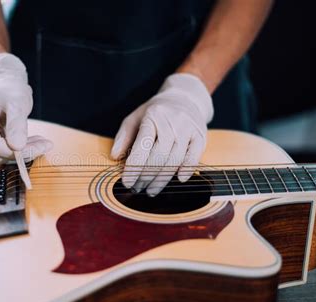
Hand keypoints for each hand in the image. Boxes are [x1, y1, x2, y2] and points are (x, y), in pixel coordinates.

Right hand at [0, 53, 51, 163]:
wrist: (4, 85)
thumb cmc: (10, 90)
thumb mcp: (18, 103)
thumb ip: (17, 125)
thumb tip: (17, 147)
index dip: (16, 151)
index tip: (40, 147)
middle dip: (21, 152)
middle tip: (45, 145)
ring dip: (21, 152)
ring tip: (41, 142)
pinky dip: (16, 149)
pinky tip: (31, 142)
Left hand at [110, 73, 212, 196]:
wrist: (185, 97)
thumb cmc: (156, 112)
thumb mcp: (135, 117)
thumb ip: (124, 136)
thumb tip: (114, 156)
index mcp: (153, 116)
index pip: (142, 144)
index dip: (134, 165)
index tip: (126, 182)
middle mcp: (172, 121)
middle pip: (159, 155)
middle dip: (146, 176)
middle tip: (137, 189)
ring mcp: (188, 128)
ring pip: (175, 160)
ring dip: (162, 179)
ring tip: (151, 190)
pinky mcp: (200, 135)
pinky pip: (194, 157)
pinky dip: (186, 170)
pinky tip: (178, 180)